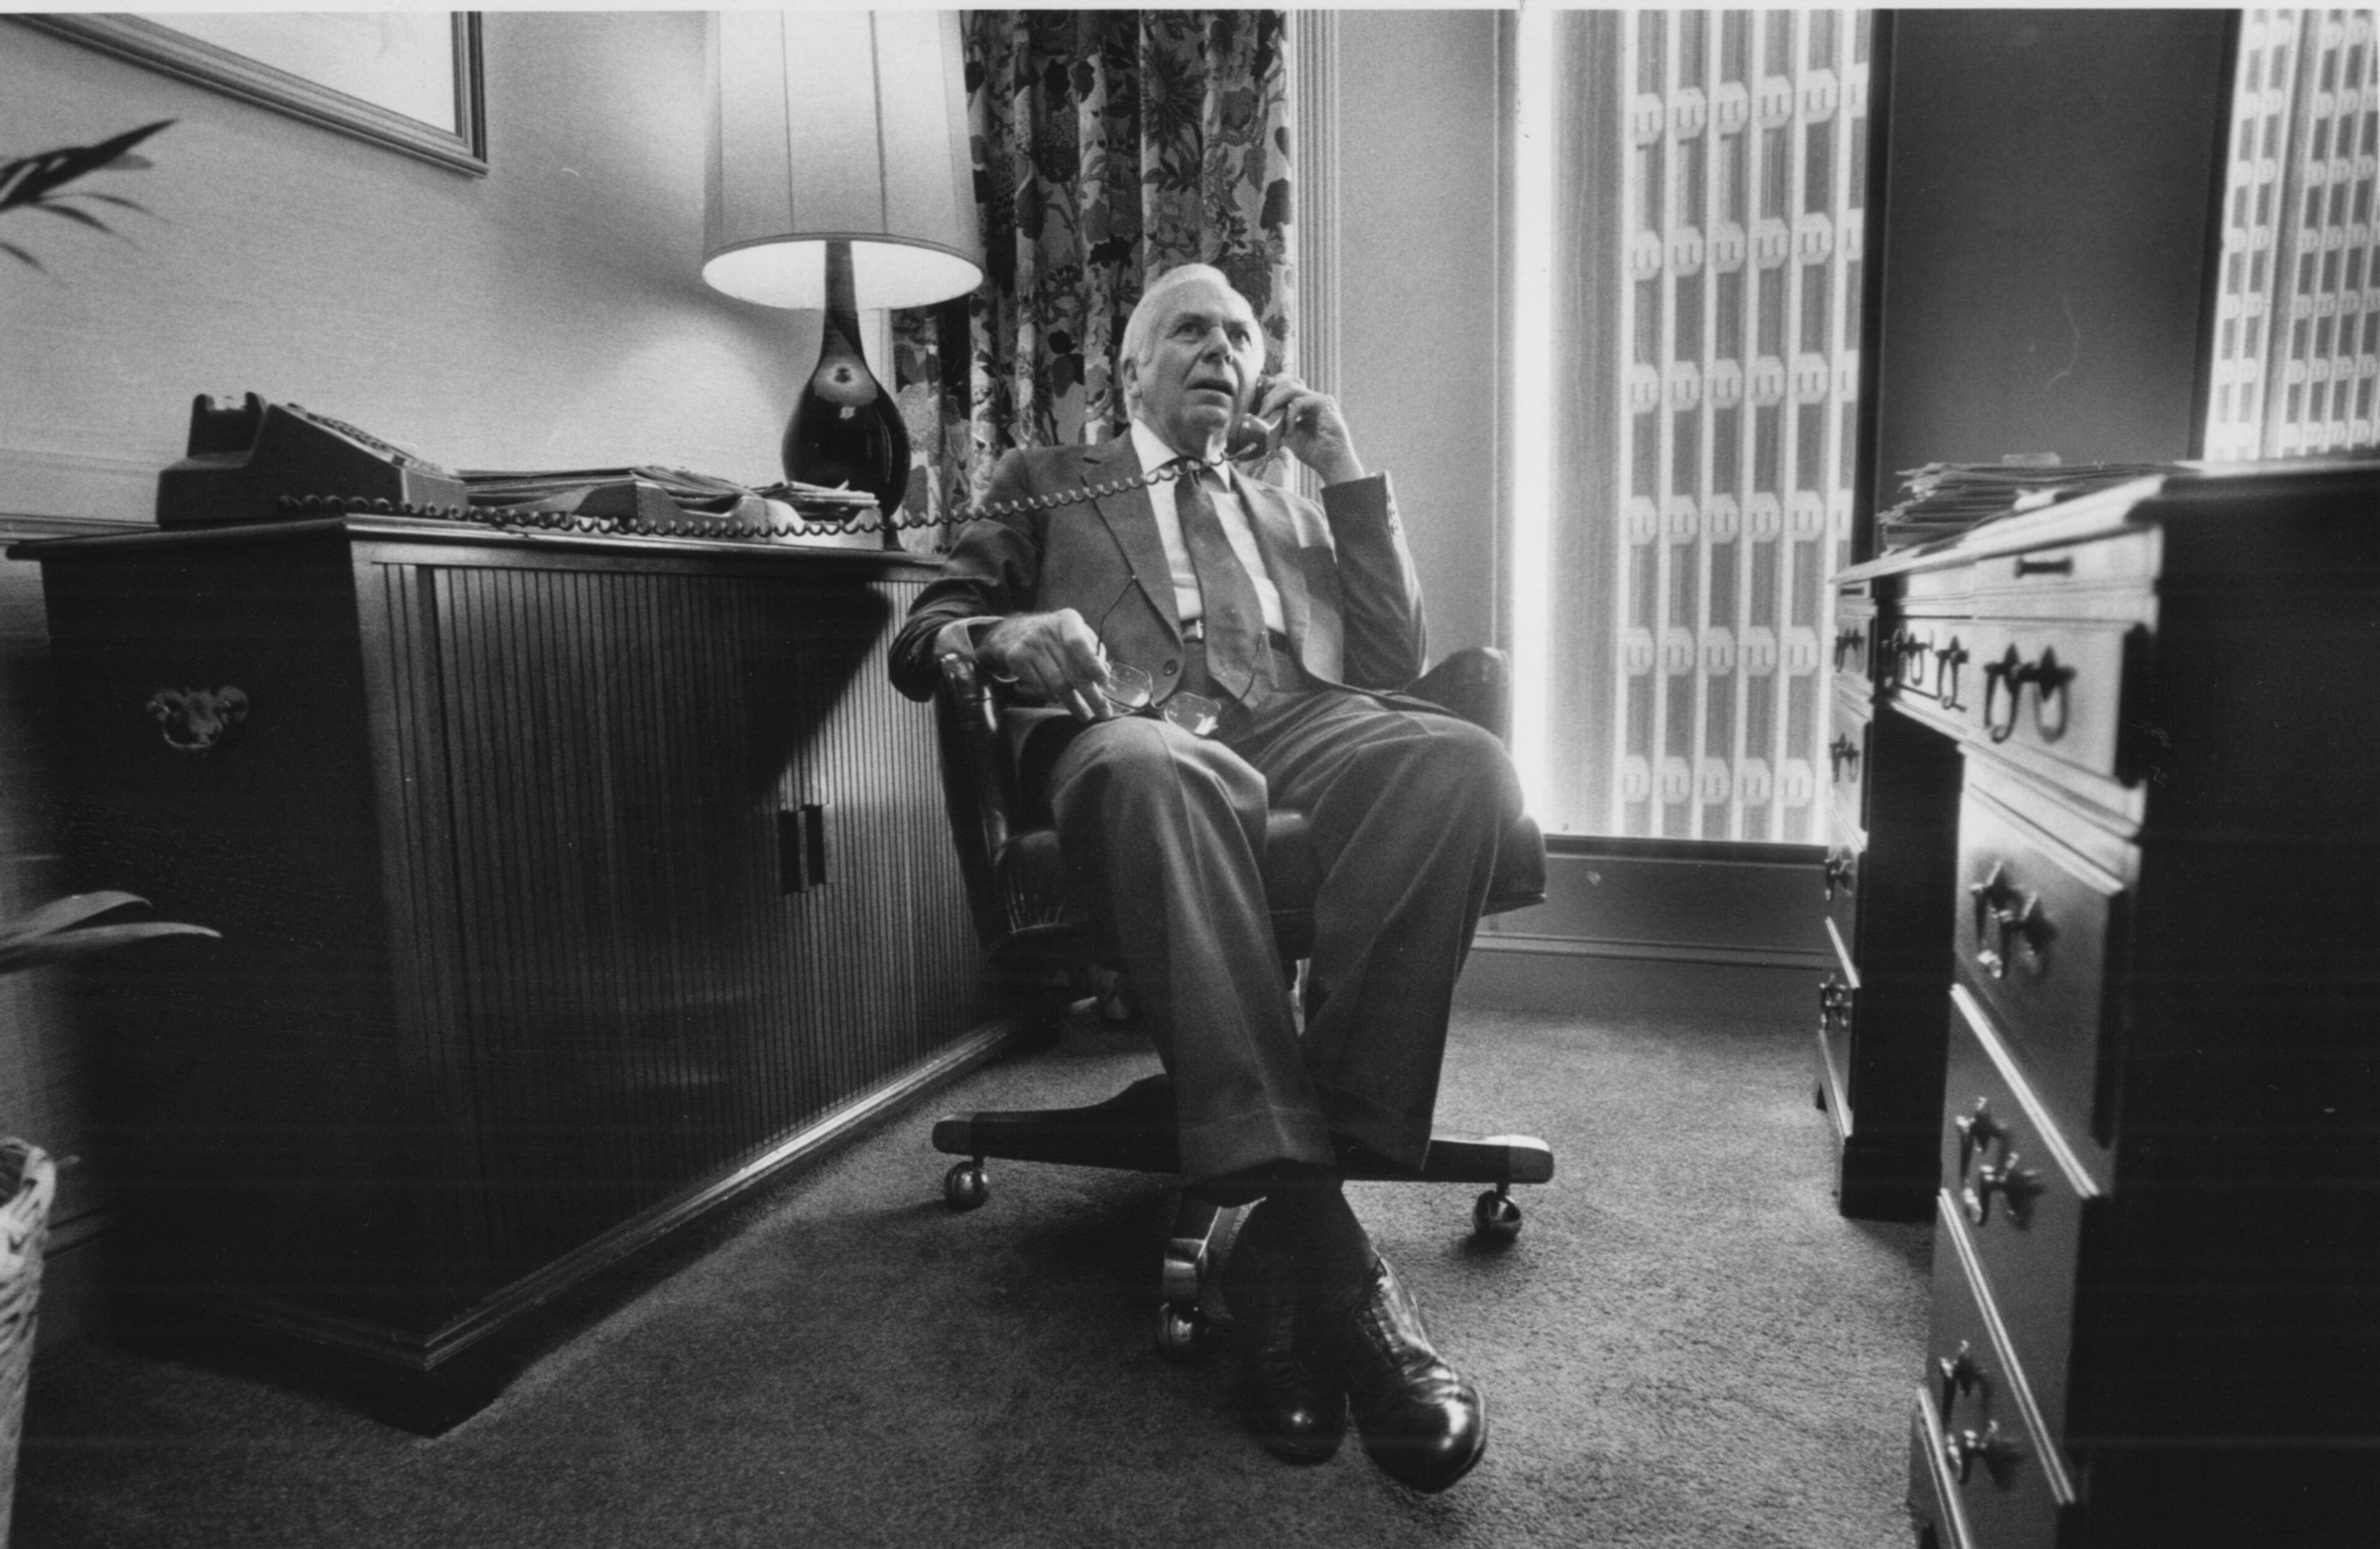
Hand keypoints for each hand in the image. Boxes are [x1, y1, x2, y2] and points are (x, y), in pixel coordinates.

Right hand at [978, 609, 1113, 720]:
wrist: (1015, 632)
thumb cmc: (1057, 637)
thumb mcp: (1078, 634)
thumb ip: (1094, 652)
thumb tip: (1104, 674)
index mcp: (1067, 620)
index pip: (1078, 644)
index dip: (1092, 665)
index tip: (1103, 681)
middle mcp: (1047, 629)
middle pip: (1071, 671)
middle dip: (1091, 696)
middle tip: (1103, 713)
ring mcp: (1029, 644)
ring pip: (1057, 684)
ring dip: (1073, 703)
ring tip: (1084, 714)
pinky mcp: (1016, 658)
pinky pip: (1040, 687)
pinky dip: (1052, 697)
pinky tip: (1059, 700)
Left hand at [1251, 375, 1364, 484]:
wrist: (1332, 462)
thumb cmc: (1314, 452)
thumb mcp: (1289, 436)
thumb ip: (1279, 423)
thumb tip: (1260, 417)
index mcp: (1304, 404)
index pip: (1284, 387)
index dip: (1270, 392)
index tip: (1259, 408)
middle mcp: (1311, 398)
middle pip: (1285, 383)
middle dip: (1269, 397)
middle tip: (1261, 414)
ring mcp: (1318, 399)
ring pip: (1290, 387)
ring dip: (1275, 401)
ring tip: (1268, 417)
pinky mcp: (1324, 403)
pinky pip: (1298, 401)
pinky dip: (1289, 415)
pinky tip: (1289, 429)